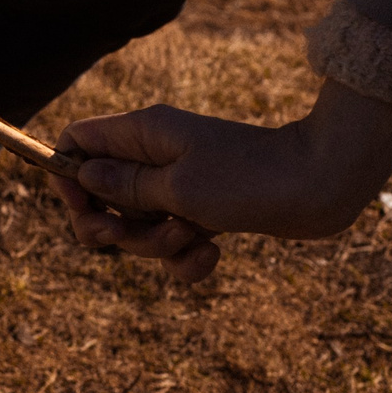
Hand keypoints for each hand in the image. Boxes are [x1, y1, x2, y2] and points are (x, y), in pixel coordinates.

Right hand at [47, 82, 391, 283]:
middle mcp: (157, 156)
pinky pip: (175, 243)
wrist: (324, 186)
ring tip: (189, 237)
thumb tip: (83, 176)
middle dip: (110, 226)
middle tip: (121, 238)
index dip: (67, 177)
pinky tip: (211, 256)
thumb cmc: (251, 180)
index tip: (82, 208)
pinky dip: (186, 258)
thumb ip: (125, 186)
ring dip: (154, 245)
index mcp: (143, 134)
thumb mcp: (178, 188)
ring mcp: (182, 185)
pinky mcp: (207, 212)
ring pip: (138, 226)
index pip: (78, 142)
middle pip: (102, 195)